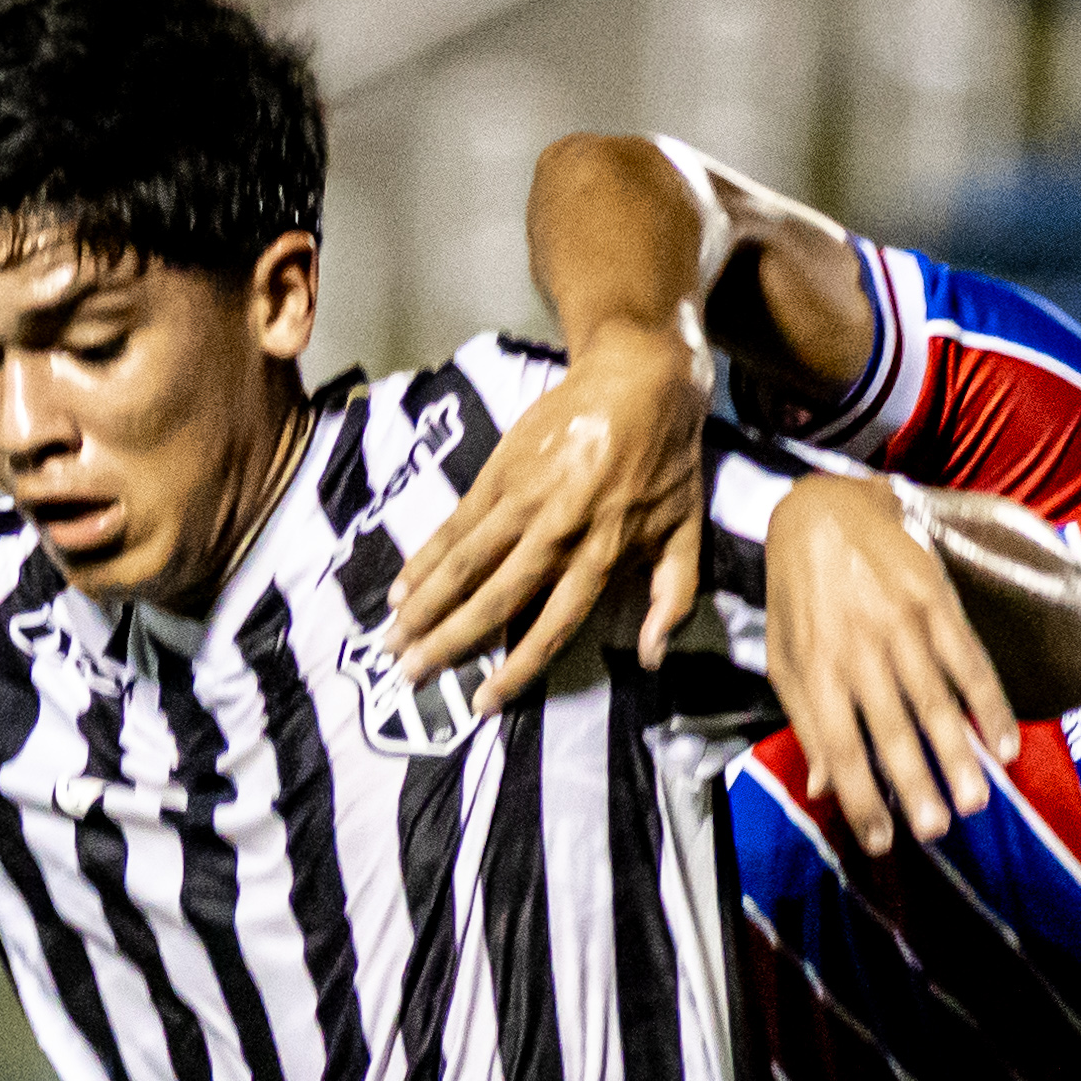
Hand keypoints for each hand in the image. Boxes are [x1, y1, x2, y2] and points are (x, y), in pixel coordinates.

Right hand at [386, 322, 704, 708]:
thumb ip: (673, 598)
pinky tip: (403, 583)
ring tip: (393, 636)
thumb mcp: (687, 533)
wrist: (640, 378)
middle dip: (448, 641)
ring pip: (465, 563)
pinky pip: (456, 523)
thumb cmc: (667, 462)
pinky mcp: (500, 471)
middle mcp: (557, 535)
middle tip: (410, 673)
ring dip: (425, 603)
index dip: (515, 669)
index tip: (481, 703)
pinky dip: (426, 555)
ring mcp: (523, 501)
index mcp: (601, 558)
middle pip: (494, 600)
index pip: (551, 628)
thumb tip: (651, 659)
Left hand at [769, 477, 1019, 848]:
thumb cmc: (797, 596)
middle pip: (892, 732)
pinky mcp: (936, 601)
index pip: (840, 748)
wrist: (824, 509)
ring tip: (977, 801)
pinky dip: (989, 704)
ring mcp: (902, 625)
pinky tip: (1005, 743)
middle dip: (916, 786)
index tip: (882, 841)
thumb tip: (822, 787)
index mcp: (815, 670)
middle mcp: (859, 650)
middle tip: (938, 830)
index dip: (861, 799)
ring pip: (935, 703)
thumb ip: (803, 721)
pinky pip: (969, 662)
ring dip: (957, 756)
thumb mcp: (783, 657)